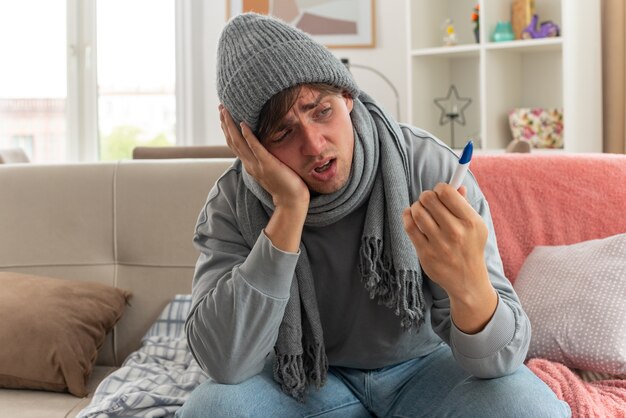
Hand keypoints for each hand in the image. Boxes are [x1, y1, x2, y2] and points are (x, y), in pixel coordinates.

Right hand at [219, 105, 309, 210]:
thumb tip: (264, 148)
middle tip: (220, 107)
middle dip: (226, 124)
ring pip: (239, 143)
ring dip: (231, 126)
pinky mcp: (268, 165)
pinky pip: (256, 148)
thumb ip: (264, 159)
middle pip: (233, 141)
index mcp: (250, 165)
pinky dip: (248, 136)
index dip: (228, 130)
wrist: (292, 201)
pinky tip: (243, 125)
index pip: (234, 145)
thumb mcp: (270, 169)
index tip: (224, 116)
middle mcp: (250, 164)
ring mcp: (257, 165)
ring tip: (226, 112)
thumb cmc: (286, 185)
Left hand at [402, 183, 496, 332]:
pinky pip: (409, 227)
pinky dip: (407, 217)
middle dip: (426, 196)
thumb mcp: (475, 226)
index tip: (439, 193)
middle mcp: (455, 232)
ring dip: (416, 207)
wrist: (467, 280)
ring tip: (420, 210)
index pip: (447, 192)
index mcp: (470, 221)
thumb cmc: (470, 248)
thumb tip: (457, 186)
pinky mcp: (425, 254)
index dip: (440, 188)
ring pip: (417, 212)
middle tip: (427, 201)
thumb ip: (464, 205)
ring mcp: (439, 244)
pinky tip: (411, 217)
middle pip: (429, 199)